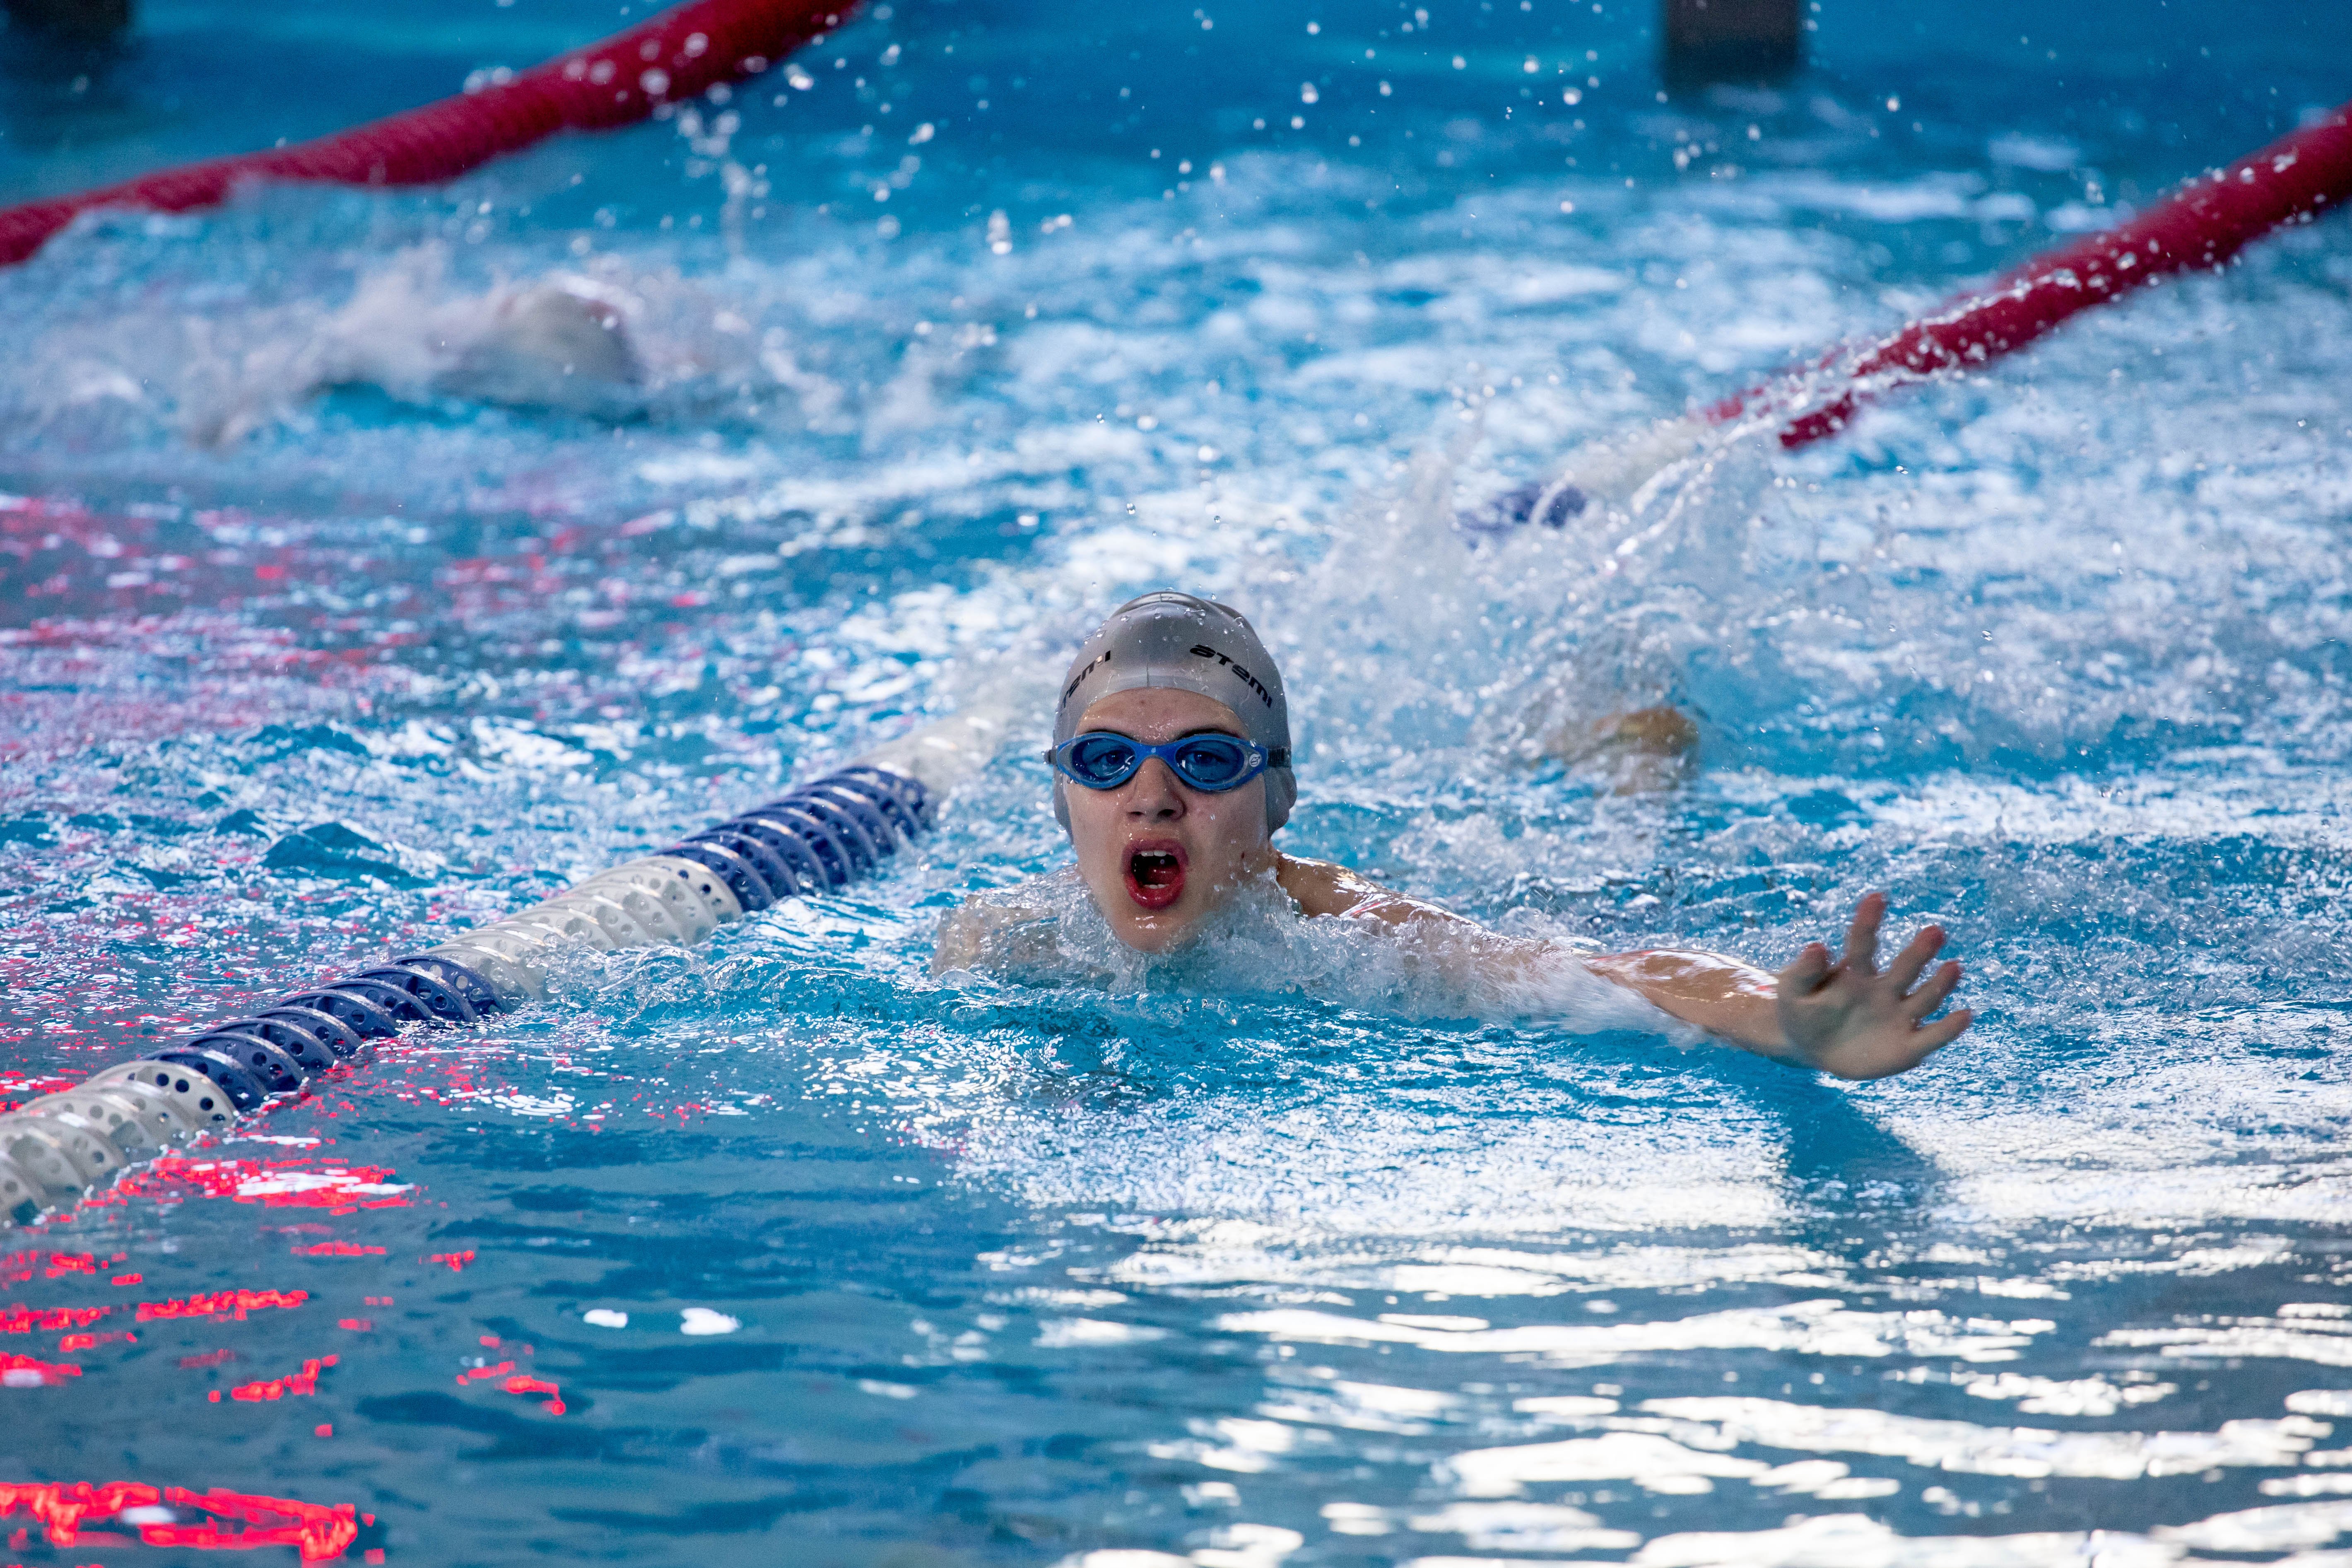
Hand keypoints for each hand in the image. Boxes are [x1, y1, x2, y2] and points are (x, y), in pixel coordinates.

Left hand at [1775, 892, 1971, 1079]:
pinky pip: (1931, 1037)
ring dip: (1940, 984)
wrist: (1810, 1049)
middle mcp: (1884, 989)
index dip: (1869, 921)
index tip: (1877, 897)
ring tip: (1954, 967)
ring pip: (1925, 998)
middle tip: (1935, 930)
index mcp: (1855, 972)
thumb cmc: (1801, 1013)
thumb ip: (1803, 973)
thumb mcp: (1793, 994)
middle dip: (1919, 951)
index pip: (1864, 943)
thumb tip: (1816, 946)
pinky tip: (1965, 1015)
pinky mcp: (1908, 1046)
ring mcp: (1898, 1016)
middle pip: (1905, 967)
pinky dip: (1948, 1028)